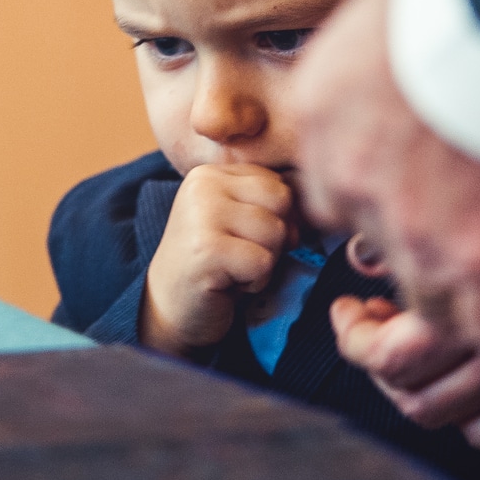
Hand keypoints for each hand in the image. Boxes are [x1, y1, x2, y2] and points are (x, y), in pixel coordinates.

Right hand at [142, 164, 296, 357]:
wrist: (168, 308)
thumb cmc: (213, 264)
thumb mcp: (239, 221)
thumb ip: (269, 203)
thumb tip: (311, 209)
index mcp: (211, 172)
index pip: (277, 182)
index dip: (276, 217)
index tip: (243, 237)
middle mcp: (202, 185)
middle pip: (281, 201)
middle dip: (273, 237)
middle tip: (240, 254)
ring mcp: (201, 216)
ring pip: (274, 231)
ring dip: (263, 261)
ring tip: (232, 268)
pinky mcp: (205, 251)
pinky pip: (262, 262)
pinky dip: (254, 281)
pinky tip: (228, 282)